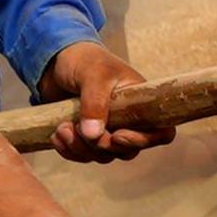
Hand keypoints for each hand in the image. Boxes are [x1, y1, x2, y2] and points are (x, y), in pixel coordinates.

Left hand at [46, 41, 173, 163]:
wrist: (55, 60)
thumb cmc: (84, 60)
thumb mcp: (93, 75)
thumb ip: (95, 103)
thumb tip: (94, 135)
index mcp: (140, 103)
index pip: (161, 132)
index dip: (144, 141)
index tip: (117, 135)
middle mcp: (128, 120)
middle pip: (127, 151)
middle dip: (101, 146)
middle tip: (78, 129)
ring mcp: (106, 130)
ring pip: (103, 156)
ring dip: (80, 149)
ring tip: (62, 128)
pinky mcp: (85, 137)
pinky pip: (83, 156)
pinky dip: (68, 150)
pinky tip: (56, 135)